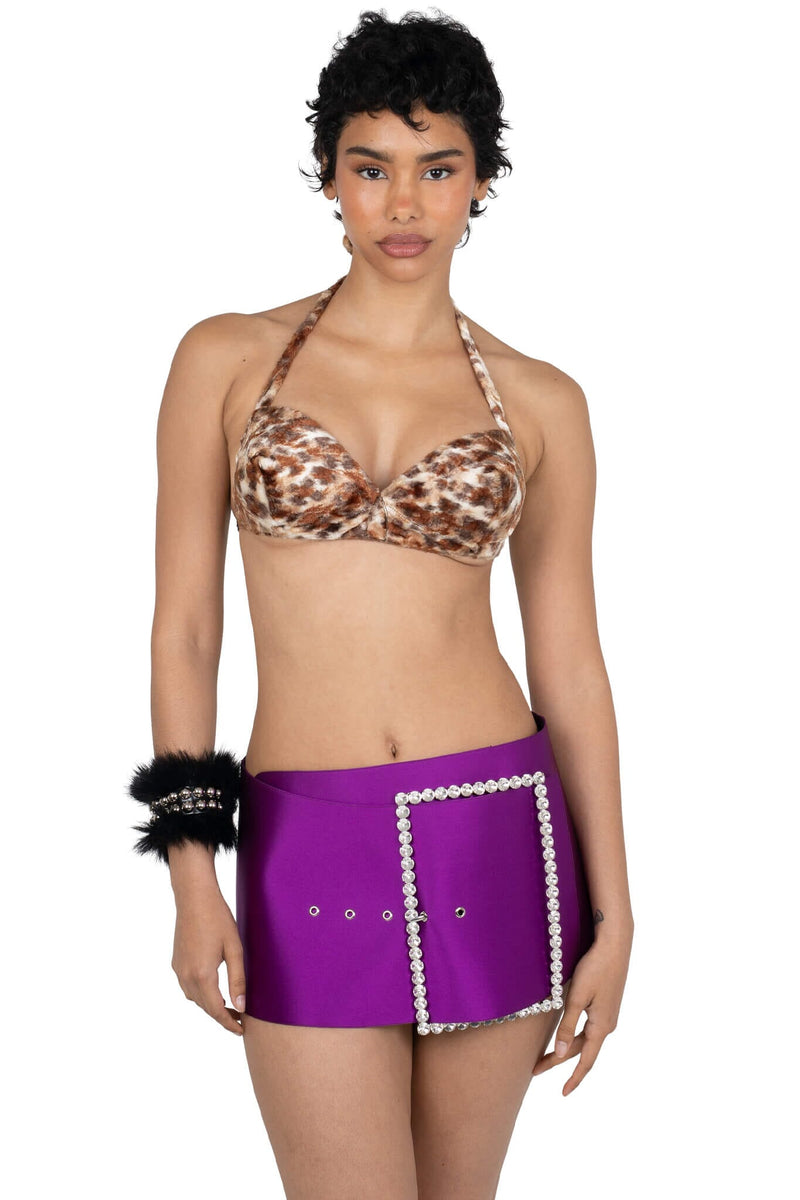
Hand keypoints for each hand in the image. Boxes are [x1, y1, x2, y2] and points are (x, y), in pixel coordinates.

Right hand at [171, 886, 246, 1035]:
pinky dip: (201, 993)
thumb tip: (241, 1006)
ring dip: (210, 1005)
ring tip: (229, 1005)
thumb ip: (237, 980)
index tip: (241, 1030)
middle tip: (241, 1019)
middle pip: (205, 1007)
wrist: (194, 897)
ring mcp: (178, 970)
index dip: (229, 1023)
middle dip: (222, 1016)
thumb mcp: (234, 949)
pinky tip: (213, 988)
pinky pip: (188, 986)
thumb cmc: (218, 918)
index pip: (216, 1010)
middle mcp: (186, 976)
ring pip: (195, 998)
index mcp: (202, 975)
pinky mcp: (176, 962)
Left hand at [532, 931, 631, 1094]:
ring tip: (547, 1055)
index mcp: (601, 1026)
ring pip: (584, 1038)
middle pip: (580, 1050)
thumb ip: (568, 1027)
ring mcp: (607, 1014)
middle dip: (558, 1061)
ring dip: (566, 1048)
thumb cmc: (595, 968)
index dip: (574, 1078)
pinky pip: (588, 1027)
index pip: (585, 1061)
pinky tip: (566, 1032)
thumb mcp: (577, 998)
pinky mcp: (605, 1004)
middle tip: (535, 1069)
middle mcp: (607, 1024)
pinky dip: (574, 1035)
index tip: (563, 1093)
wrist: (614, 945)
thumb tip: (559, 1055)